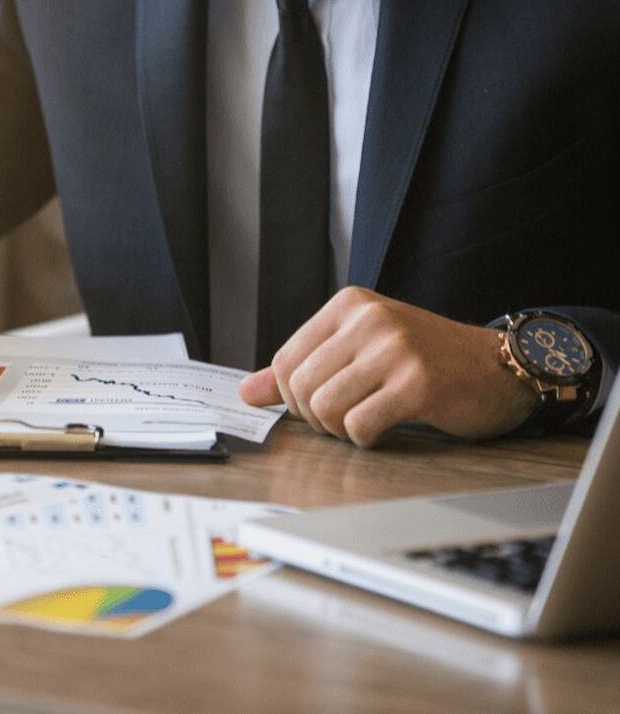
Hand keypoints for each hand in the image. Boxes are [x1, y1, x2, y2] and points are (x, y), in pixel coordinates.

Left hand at [239, 287, 537, 447]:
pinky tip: (387, 427)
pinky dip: (366, 439)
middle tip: (346, 418)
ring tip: (366, 421)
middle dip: (316, 418)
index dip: (291, 397)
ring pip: (325, 409)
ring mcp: (394, 349)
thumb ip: (303, 368)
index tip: (317, 405)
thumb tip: (245, 392)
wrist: (498, 368)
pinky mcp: (417, 383)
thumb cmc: (425, 361)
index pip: (284, 361)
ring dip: (340, 430)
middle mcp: (368, 319)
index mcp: (348, 305)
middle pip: (301, 388)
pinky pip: (359, 426)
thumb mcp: (359, 351)